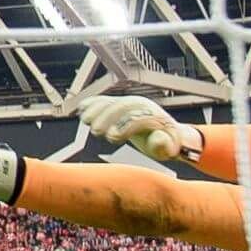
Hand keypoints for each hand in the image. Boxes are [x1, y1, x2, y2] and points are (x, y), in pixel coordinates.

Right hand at [79, 95, 198, 162]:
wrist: (168, 132)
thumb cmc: (168, 144)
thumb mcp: (169, 149)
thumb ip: (163, 145)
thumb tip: (159, 139)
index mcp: (155, 116)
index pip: (139, 117)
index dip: (124, 126)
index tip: (113, 137)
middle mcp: (142, 105)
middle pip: (123, 107)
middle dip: (108, 117)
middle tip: (96, 131)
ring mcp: (131, 103)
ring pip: (113, 102)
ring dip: (97, 109)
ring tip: (85, 120)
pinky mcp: (121, 104)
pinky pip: (106, 101)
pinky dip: (93, 103)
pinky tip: (82, 108)